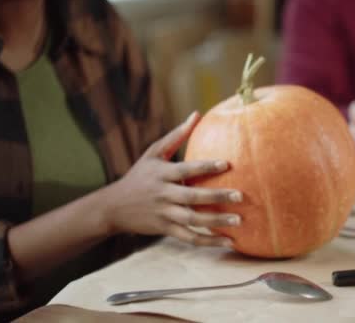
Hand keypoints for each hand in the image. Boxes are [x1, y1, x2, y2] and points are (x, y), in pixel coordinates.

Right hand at [103, 112, 241, 246]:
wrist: (113, 207)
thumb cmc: (139, 175)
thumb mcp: (153, 153)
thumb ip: (176, 136)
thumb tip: (197, 114)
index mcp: (162, 174)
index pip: (186, 169)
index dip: (206, 167)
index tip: (227, 164)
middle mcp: (163, 194)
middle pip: (192, 197)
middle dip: (216, 197)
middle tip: (240, 195)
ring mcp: (165, 214)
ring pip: (193, 220)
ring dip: (216, 221)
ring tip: (239, 220)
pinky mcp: (166, 230)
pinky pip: (190, 238)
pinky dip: (208, 241)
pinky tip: (228, 241)